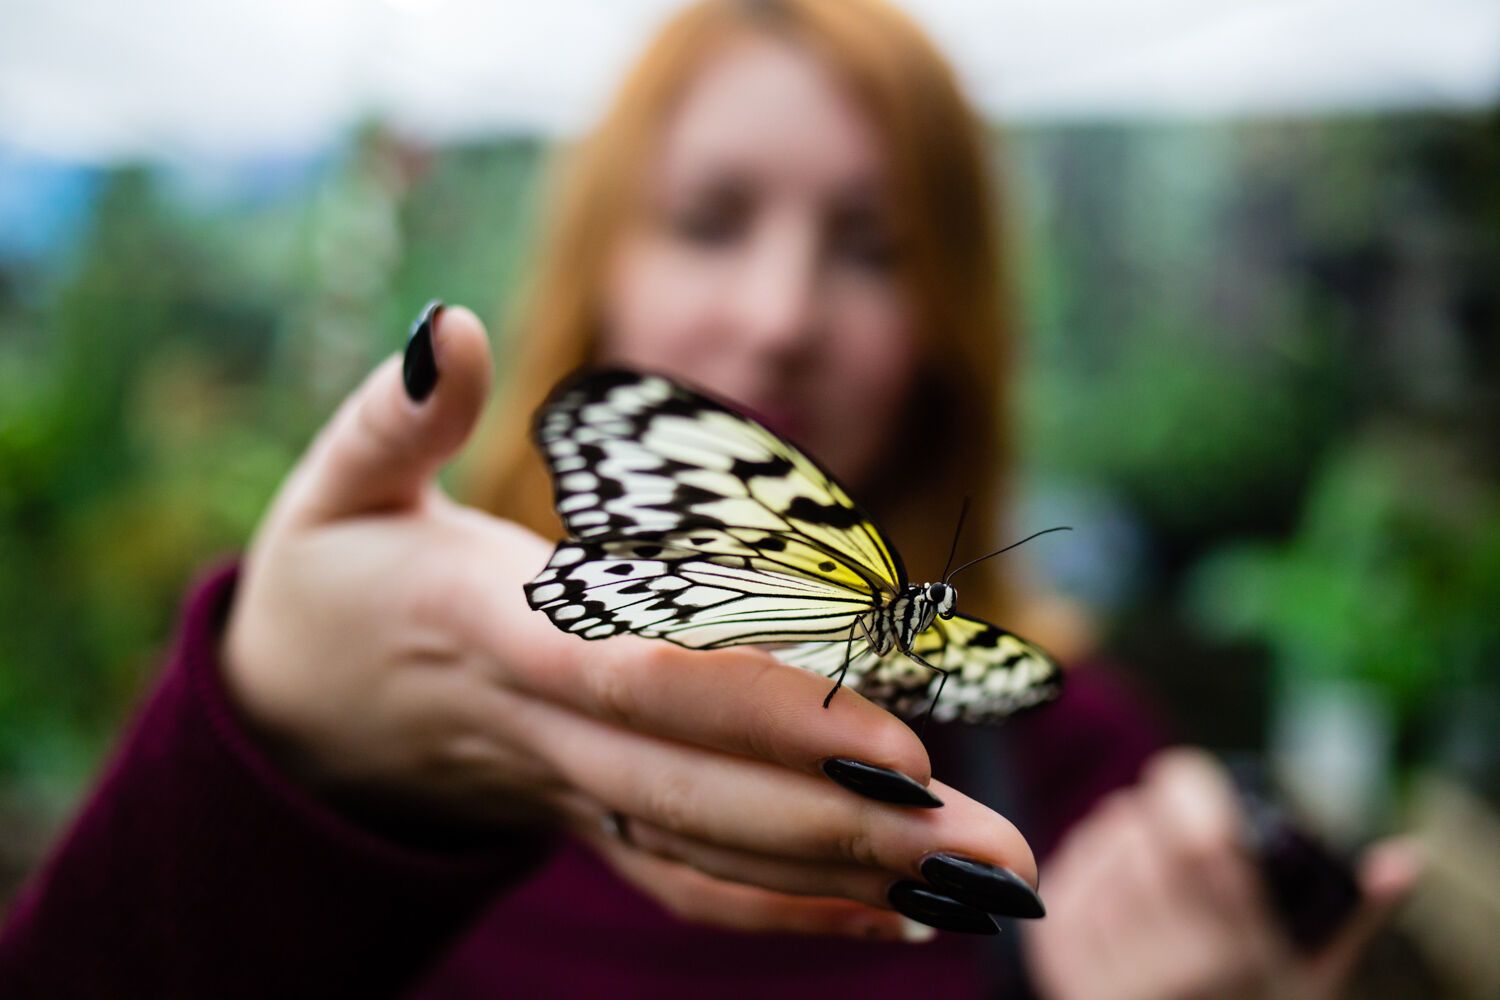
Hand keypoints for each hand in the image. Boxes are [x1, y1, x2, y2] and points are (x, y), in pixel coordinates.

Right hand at [222, 303, 1042, 941]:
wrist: (295, 722)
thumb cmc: (332, 584)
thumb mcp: (336, 485)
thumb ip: (398, 411)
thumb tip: (454, 323)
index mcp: (488, 631)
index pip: (632, 676)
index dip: (754, 708)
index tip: (885, 735)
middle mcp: (539, 729)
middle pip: (694, 792)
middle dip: (844, 822)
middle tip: (992, 845)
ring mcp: (569, 790)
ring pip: (706, 851)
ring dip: (851, 875)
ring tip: (988, 881)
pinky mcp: (591, 819)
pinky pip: (686, 880)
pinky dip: (788, 908)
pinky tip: (898, 918)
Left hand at [1022, 748, 1419, 999]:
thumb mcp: (1315, 977)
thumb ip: (1354, 913)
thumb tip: (1405, 856)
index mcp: (1240, 956)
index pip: (1202, 841)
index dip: (1187, 790)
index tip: (1188, 780)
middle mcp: (1173, 967)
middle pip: (1143, 832)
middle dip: (1154, 809)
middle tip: (1168, 814)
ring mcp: (1110, 972)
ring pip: (1101, 847)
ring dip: (1119, 830)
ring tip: (1142, 844)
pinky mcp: (1063, 971)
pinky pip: (1066, 878)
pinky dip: (1086, 860)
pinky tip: (1111, 872)